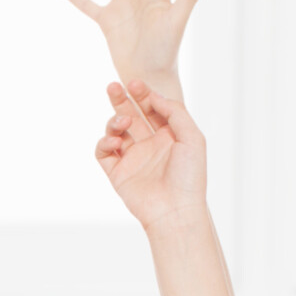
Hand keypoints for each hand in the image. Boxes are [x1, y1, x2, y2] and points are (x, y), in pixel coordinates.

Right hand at [94, 80, 206, 228]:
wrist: (175, 210)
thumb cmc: (190, 177)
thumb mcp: (192, 137)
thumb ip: (175, 112)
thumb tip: (153, 96)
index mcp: (168, 135)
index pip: (151, 108)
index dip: (143, 94)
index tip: (136, 84)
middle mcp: (149, 145)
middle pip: (130, 114)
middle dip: (121, 99)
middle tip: (114, 86)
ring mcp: (132, 158)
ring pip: (115, 130)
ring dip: (115, 120)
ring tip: (123, 122)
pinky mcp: (117, 173)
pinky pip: (103, 151)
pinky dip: (105, 141)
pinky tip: (115, 141)